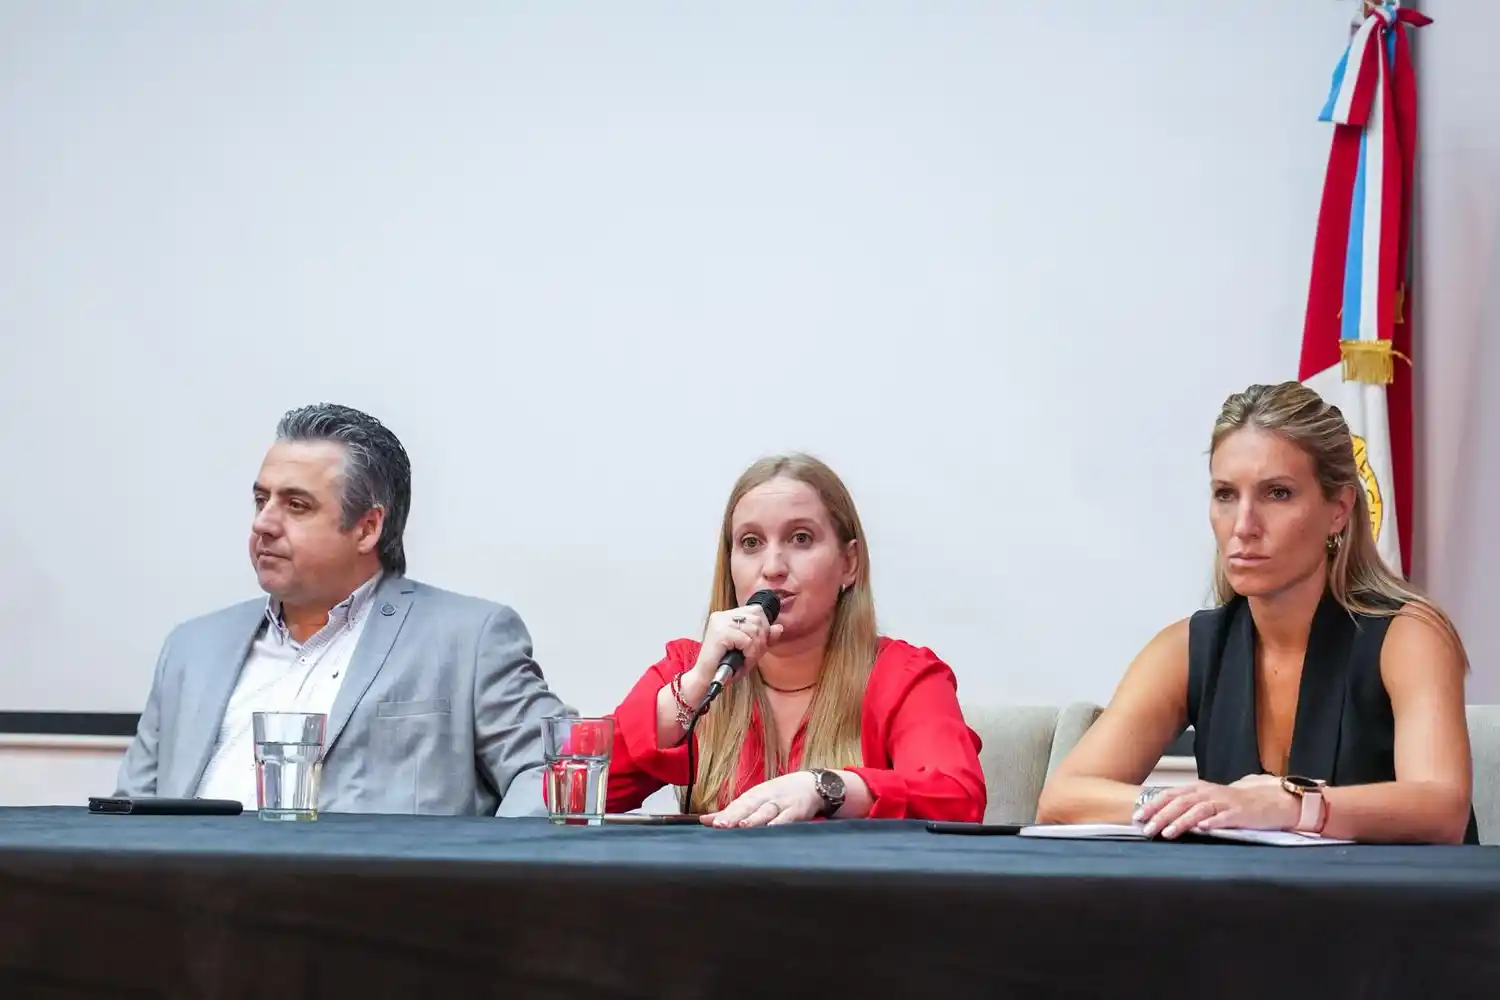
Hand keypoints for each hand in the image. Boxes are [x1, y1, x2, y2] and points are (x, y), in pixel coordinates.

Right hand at [690, 605, 783, 686]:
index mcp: (727, 616)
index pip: (756, 610)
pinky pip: (747, 641)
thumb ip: (764, 638)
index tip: (758, 646)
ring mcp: (720, 623)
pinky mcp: (720, 633)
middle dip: (761, 640)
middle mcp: (723, 616)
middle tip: (752, 656)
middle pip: (758, 618)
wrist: (705, 681)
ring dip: (755, 650)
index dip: (764, 628)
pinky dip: (750, 654)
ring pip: (754, 630)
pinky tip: (743, 662)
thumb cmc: (724, 667)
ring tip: (747, 661)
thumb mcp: (749, 651)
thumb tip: (778, 628)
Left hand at [700, 771, 821, 827]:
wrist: (812, 784)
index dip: (724, 814)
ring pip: (766, 811)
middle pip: (748, 806)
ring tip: (743, 826)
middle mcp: (765, 797)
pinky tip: (772, 828)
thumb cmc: (779, 795)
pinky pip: (788, 817)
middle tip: (720, 825)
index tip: (709, 823)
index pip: (736, 805)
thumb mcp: (756, 799)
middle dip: (734, 816)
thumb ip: (732, 812)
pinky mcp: (797, 810)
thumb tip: (705, 821)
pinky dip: (780, 822)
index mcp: (754, 795)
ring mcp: (782, 803)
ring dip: (755, 818)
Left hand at [1134, 779, 1299, 838]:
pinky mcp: (1240, 813)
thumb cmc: (1233, 803)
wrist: (1268, 799)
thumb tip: (1160, 817)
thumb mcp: (1207, 800)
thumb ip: (1187, 806)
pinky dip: (1213, 822)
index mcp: (1197, 790)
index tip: (1137, 817)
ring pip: (1198, 810)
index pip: (1170, 795)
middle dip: (1161, 816)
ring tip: (1168, 833)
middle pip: (1180, 802)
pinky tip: (1203, 829)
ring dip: (1181, 821)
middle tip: (1147, 829)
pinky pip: (1225, 817)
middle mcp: (1208, 793)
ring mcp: (1224, 802)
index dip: (1152, 805)